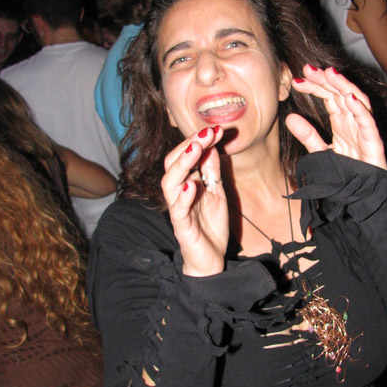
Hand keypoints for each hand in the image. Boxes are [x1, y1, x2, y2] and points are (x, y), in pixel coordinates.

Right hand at [161, 126, 227, 276]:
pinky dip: (182, 197)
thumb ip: (212, 170)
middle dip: (189, 146)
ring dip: (182, 165)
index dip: (197, 141)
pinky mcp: (181, 227)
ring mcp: (177, 209)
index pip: (184, 155)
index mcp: (186, 182)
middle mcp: (177, 193)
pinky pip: (178, 210)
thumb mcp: (216, 192)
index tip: (215, 128)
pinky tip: (190, 185)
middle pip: (173, 164)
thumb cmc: (210, 225)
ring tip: (195, 149)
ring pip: (169, 183)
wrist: (211, 258)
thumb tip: (211, 144)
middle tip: (207, 133)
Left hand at [286, 65, 386, 169]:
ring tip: (329, 73)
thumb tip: (289, 117)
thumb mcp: (320, 152)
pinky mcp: (373, 143)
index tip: (297, 80)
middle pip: (340, 93)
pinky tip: (348, 98)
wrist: (362, 196)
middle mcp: (353, 122)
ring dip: (343, 86)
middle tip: (308, 69)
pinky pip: (367, 123)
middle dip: (325, 80)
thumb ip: (307, 135)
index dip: (315, 86)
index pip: (329, 96)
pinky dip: (360, 109)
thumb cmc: (346, 172)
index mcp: (341, 122)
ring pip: (357, 101)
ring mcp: (364, 131)